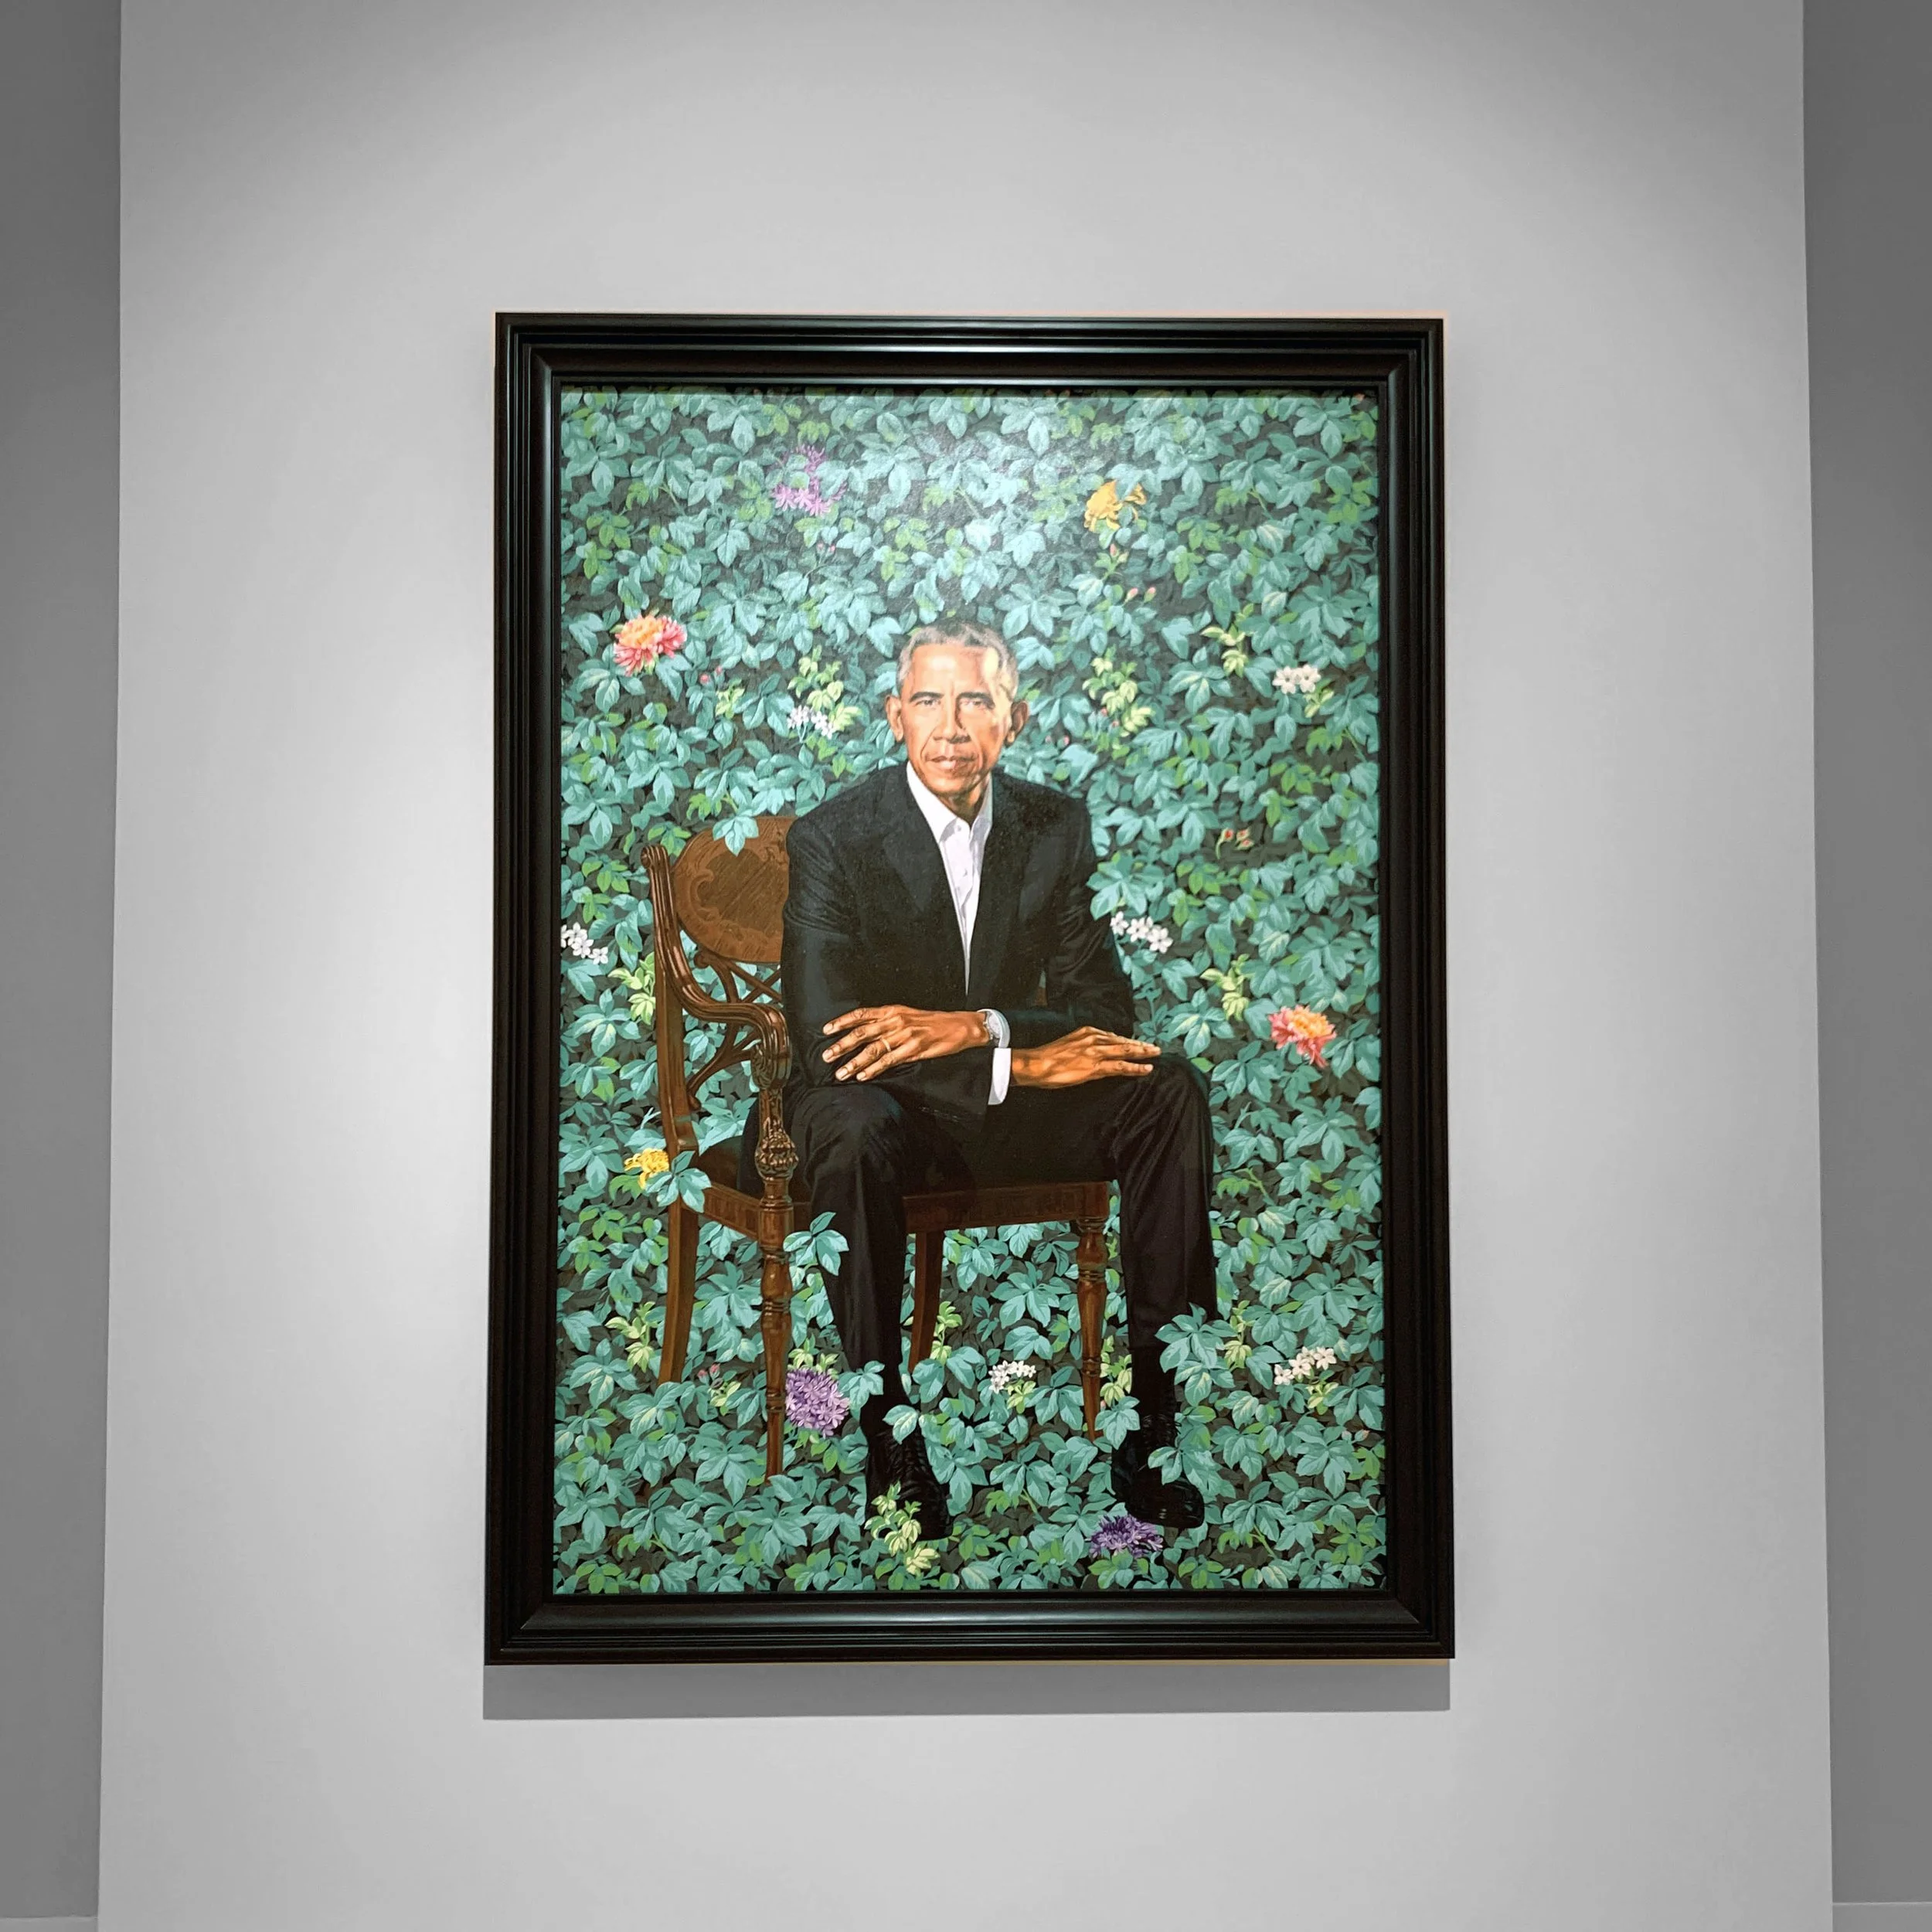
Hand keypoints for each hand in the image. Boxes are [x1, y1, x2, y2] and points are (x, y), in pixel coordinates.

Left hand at [822, 1005, 989, 1081]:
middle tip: (826, 1056)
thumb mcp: (907, 1015)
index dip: (842, 1021)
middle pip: (862, 1033)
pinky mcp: (914, 1049)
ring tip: (841, 1073)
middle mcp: (895, 1021)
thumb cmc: (932, 1022)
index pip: (861, 1014)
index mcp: (892, 1011)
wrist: (959, 1026)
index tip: (826, 1030)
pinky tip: (863, 1076)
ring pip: (873, 1049)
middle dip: (842, 1045)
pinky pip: (889, 1061)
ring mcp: (904, 1035)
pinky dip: (874, 1069)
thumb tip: (864, 1033)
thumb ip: (886, 1022)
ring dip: (854, 1062)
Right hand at [1011, 1028, 1159, 1087]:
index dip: (1127, 1041)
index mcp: (1087, 1032)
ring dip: (1143, 1053)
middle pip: (1123, 1041)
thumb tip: (1094, 1051)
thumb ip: (1083, 1045)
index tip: (1137, 1043)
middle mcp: (1094, 1039)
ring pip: (1126, 1051)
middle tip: (1155, 1047)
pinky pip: (1120, 1066)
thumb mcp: (1068, 1044)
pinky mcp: (1095, 1067)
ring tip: (1156, 1054)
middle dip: (1141, 1044)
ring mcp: (1096, 1052)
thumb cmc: (1048, 1057)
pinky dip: (1135, 1067)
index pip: (1113, 1036)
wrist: (1037, 1064)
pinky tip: (1146, 1068)